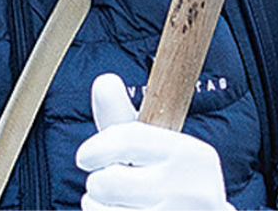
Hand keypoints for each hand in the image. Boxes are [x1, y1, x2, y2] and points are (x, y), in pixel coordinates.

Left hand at [77, 73, 230, 210]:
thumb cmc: (172, 188)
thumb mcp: (158, 153)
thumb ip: (126, 122)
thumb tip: (103, 80)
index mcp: (192, 155)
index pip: (129, 138)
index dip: (97, 147)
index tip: (85, 157)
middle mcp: (189, 189)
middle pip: (107, 181)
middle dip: (98, 185)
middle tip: (114, 188)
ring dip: (98, 209)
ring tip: (119, 205)